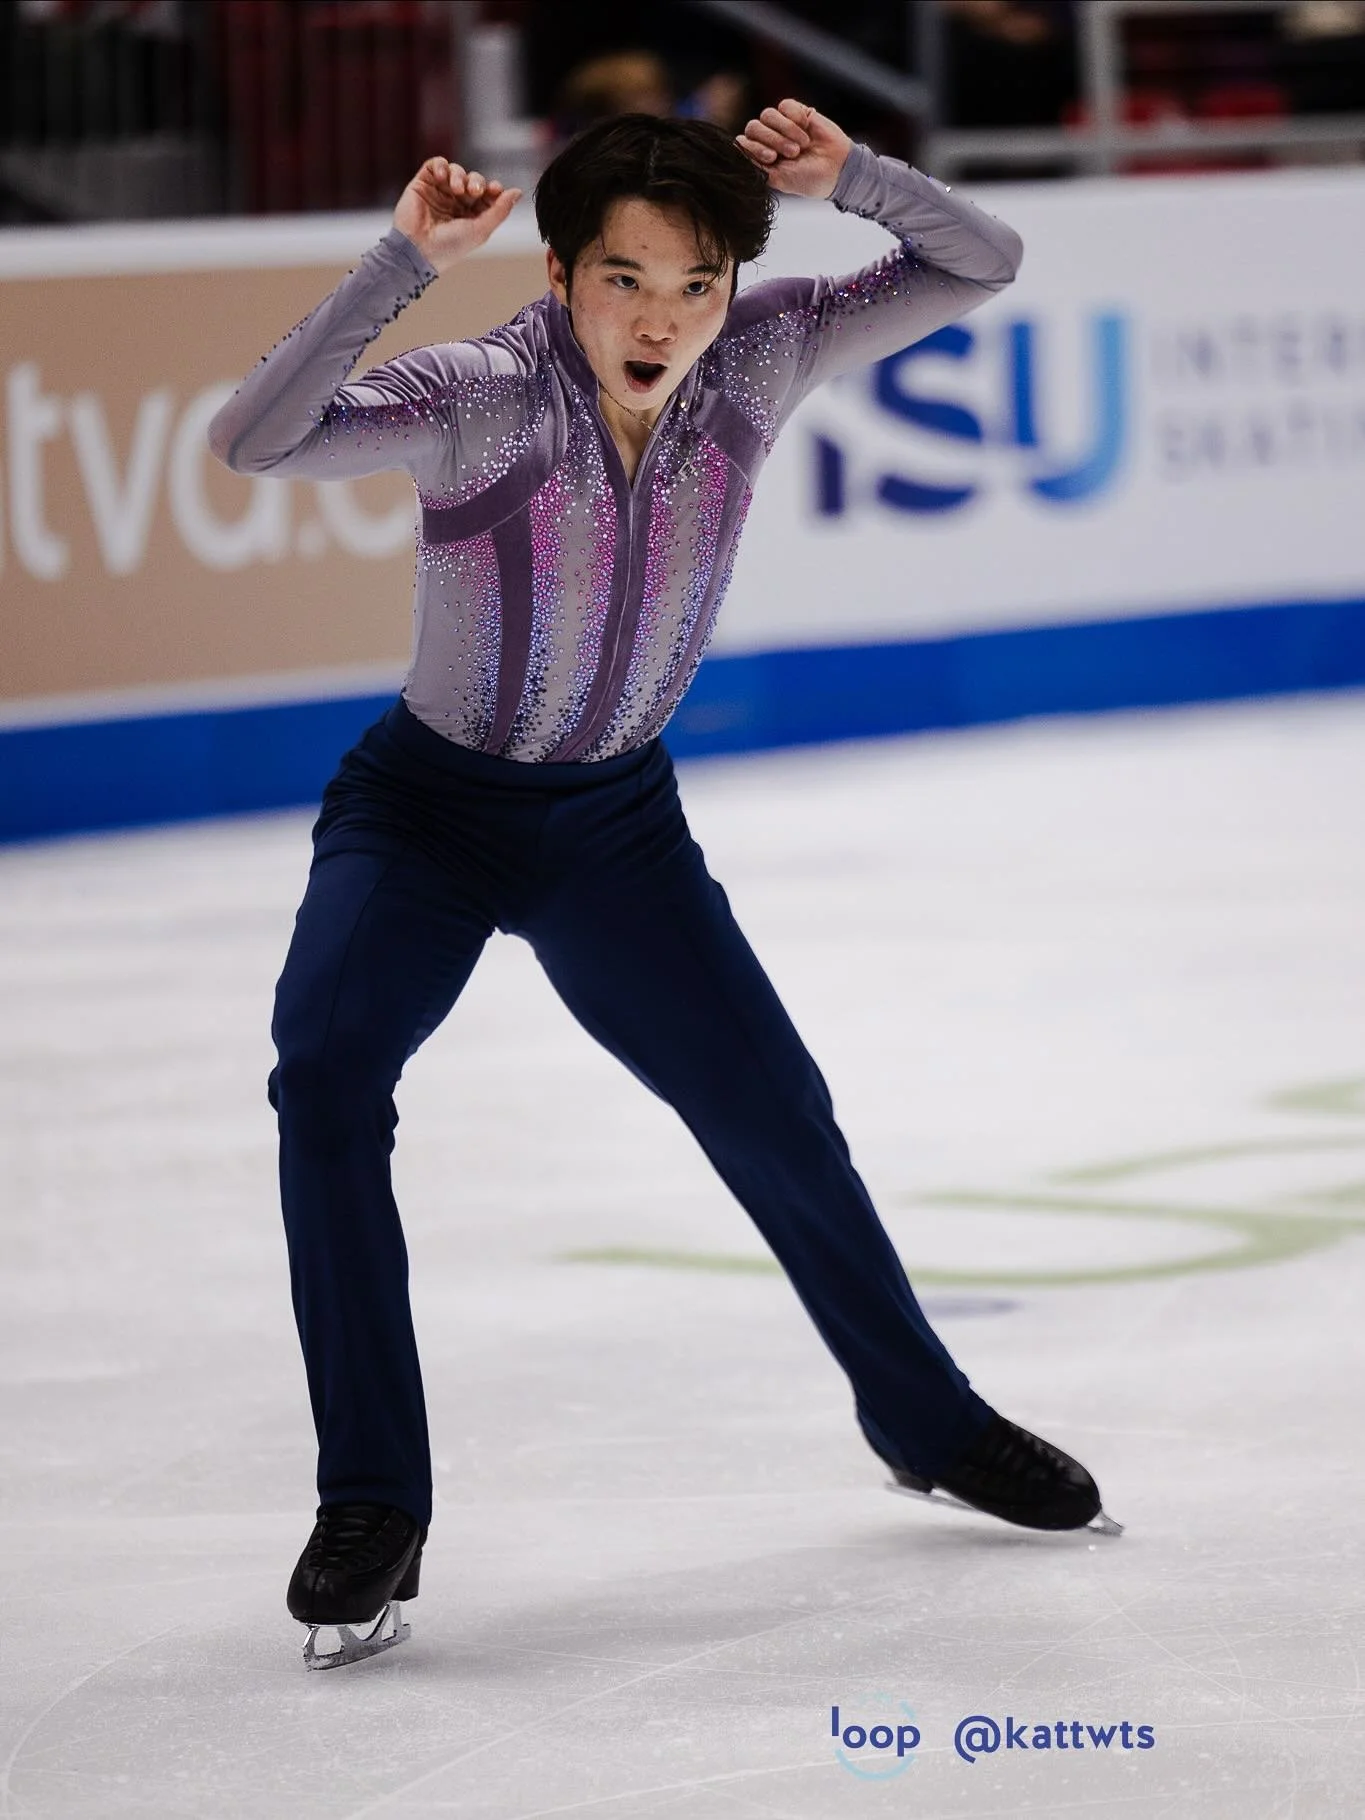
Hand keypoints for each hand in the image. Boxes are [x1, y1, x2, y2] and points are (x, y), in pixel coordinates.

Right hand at [393, 157, 521, 273]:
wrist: (417, 249)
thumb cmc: (450, 246)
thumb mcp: (481, 230)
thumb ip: (500, 210)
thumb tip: (518, 191)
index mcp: (471, 216)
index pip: (487, 195)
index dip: (492, 189)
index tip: (495, 189)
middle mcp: (455, 203)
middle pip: (473, 180)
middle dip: (476, 182)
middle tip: (474, 191)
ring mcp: (439, 193)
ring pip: (456, 171)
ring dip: (460, 175)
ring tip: (457, 189)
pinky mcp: (422, 184)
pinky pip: (435, 164)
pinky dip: (441, 166)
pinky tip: (442, 176)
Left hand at [735, 99, 851, 198]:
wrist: (837, 169)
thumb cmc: (808, 179)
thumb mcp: (779, 179)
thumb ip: (756, 166)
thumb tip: (736, 149)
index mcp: (761, 156)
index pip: (743, 142)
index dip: (753, 147)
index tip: (772, 157)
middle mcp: (769, 139)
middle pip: (754, 126)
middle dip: (772, 139)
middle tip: (792, 153)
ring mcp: (782, 125)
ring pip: (768, 114)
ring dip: (785, 130)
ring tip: (801, 145)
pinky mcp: (796, 112)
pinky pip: (785, 105)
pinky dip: (794, 116)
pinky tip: (806, 128)